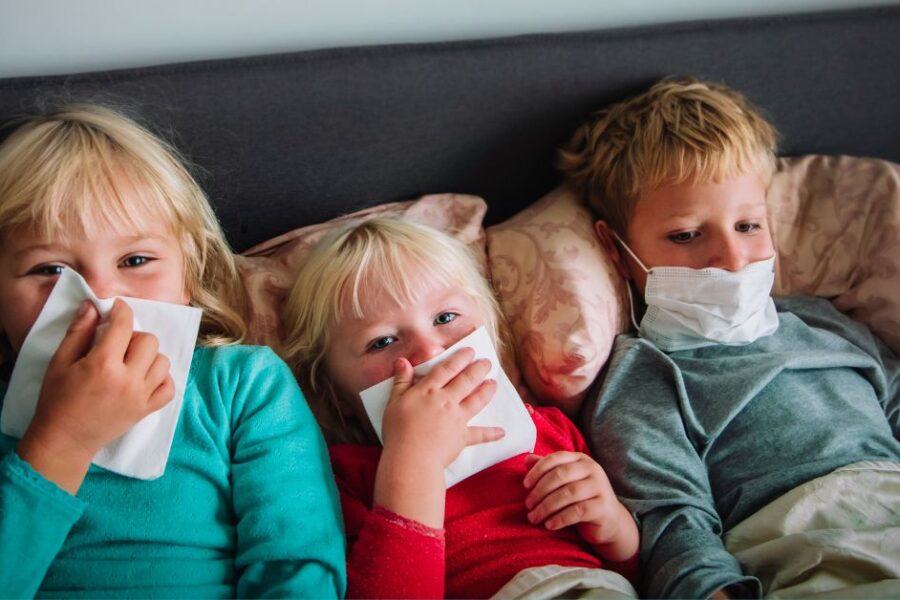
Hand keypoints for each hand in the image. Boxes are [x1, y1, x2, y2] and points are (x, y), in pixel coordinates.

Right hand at [17, 299, 174, 493]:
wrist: (64, 440)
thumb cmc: (57, 400)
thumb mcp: (59, 362)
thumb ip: (78, 332)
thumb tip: (93, 306)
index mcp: (103, 365)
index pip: (124, 326)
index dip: (121, 311)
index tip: (117, 308)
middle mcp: (127, 379)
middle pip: (149, 341)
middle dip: (134, 337)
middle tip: (118, 344)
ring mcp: (140, 396)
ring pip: (163, 362)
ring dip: (149, 357)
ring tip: (130, 362)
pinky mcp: (146, 410)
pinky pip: (169, 388)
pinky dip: (161, 379)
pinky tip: (145, 378)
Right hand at [381, 347, 501, 468]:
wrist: (411, 458)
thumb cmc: (398, 431)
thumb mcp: (393, 402)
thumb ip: (400, 381)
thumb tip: (402, 361)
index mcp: (428, 391)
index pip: (447, 369)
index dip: (459, 358)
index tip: (470, 351)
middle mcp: (446, 401)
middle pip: (466, 380)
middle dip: (478, 369)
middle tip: (488, 362)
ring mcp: (457, 418)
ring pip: (476, 400)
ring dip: (487, 391)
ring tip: (494, 383)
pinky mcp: (462, 437)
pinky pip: (480, 435)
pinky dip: (491, 433)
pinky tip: (502, 432)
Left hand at [523, 451, 638, 561]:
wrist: (609, 520)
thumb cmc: (582, 498)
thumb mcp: (565, 482)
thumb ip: (548, 469)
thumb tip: (526, 459)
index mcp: (581, 459)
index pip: (555, 459)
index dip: (537, 471)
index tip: (525, 485)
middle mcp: (592, 469)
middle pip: (560, 475)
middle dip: (540, 491)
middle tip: (528, 505)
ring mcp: (600, 487)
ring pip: (567, 494)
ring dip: (546, 507)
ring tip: (534, 517)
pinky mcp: (603, 506)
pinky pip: (577, 511)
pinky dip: (560, 519)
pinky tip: (549, 525)